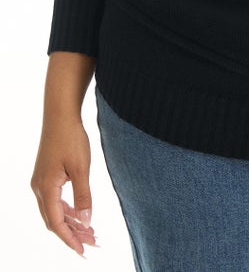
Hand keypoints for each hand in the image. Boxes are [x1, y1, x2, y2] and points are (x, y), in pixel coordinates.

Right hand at [31, 115, 97, 255]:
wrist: (60, 115)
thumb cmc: (71, 138)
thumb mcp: (81, 168)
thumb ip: (83, 196)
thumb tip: (86, 221)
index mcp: (45, 189)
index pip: (56, 223)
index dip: (69, 239)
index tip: (82, 251)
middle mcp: (39, 188)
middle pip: (54, 220)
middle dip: (72, 234)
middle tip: (92, 243)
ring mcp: (41, 182)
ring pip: (55, 210)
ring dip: (71, 222)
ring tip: (90, 232)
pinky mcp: (46, 176)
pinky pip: (55, 200)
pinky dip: (68, 209)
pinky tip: (80, 214)